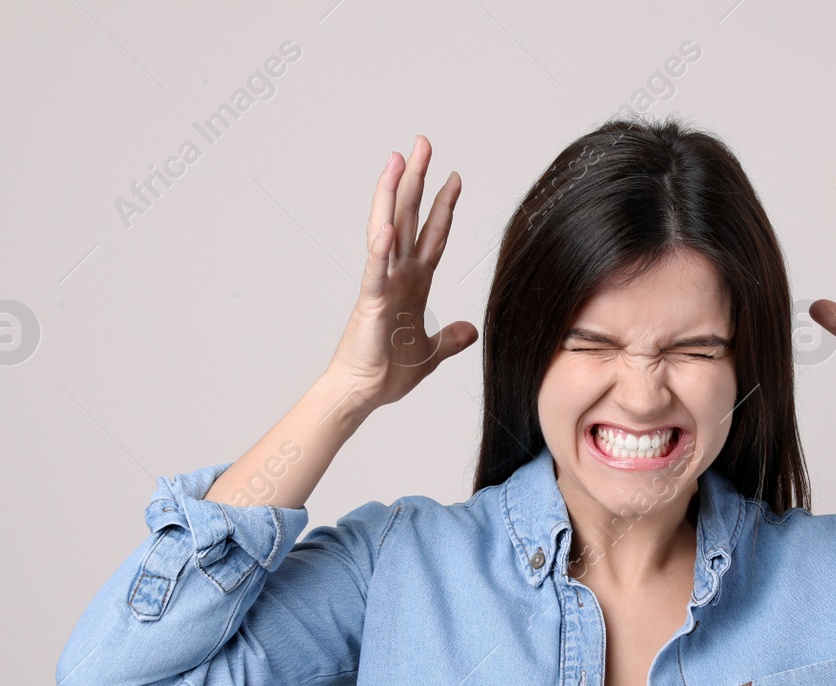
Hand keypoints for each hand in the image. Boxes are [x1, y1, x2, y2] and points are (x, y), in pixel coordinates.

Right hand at [326, 135, 478, 409]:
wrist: (364, 393)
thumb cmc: (388, 372)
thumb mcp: (431, 353)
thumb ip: (450, 338)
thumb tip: (470, 331)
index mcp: (414, 283)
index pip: (433, 234)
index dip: (444, 206)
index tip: (455, 177)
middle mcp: (398, 275)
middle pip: (409, 217)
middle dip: (417, 179)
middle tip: (423, 142)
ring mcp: (383, 284)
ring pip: (387, 229)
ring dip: (392, 194)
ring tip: (397, 159)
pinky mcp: (372, 302)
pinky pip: (376, 270)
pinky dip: (381, 248)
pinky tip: (386, 224)